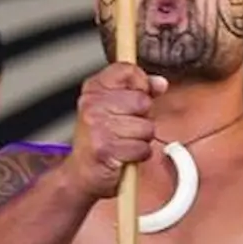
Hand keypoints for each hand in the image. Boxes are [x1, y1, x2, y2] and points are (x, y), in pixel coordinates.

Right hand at [67, 63, 167, 199]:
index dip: (141, 84)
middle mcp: (92, 104)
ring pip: (146, 127)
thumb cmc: (101, 138)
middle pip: (142, 101)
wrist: (81, 173)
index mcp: (94, 89)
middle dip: (142, 118)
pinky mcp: (106, 149)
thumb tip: (160, 83)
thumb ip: (140, 91)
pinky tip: (123, 155)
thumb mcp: (115, 107)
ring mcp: (97, 127)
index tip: (135, 97)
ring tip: (123, 142)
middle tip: (125, 128)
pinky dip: (138, 155)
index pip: (127, 70)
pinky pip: (142, 148)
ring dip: (141, 139)